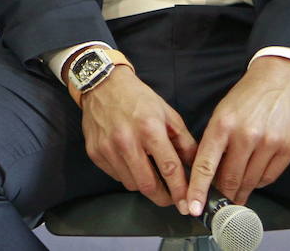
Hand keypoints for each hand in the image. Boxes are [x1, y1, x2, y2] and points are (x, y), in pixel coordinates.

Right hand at [79, 65, 197, 208]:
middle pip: (148, 185)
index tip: (187, 204)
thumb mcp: (167, 113)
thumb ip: (184, 141)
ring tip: (149, 171)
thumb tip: (195, 166)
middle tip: (171, 198)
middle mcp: (126, 140)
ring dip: (143, 184)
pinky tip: (130, 161)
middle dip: (163, 197)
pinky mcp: (95, 153)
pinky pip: (116, 176)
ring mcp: (107, 148)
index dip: (180, 191)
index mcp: (149, 129)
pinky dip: (126, 175)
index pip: (169, 168)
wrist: (102, 84)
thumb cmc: (137, 97)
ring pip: (131, 184)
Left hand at [185, 56, 289, 214]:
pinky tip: (253, 178)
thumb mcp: (221, 114)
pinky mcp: (288, 149)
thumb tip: (207, 175)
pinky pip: (268, 177)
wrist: (280, 81)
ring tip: (236, 194)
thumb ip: (214, 143)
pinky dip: (258, 182)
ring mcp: (269, 143)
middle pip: (230, 178)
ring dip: (241, 191)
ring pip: (250, 181)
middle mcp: (245, 135)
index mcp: (222, 125)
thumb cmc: (245, 98)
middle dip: (223, 195)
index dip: (198, 189)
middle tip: (218, 204)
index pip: (206, 165)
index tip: (193, 207)